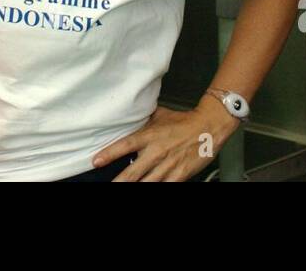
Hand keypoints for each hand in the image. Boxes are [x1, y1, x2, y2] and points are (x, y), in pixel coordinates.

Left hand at [91, 100, 237, 181]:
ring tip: (123, 189)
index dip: (109, 153)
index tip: (96, 161)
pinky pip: (165, 186)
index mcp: (149, 136)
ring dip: (135, 187)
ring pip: (147, 183)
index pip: (125, 145)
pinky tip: (149, 189)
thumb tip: (129, 115)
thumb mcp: (160, 115)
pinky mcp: (179, 175)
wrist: (209, 127)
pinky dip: (157, 188)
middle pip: (132, 172)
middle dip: (119, 181)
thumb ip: (143, 119)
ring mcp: (168, 166)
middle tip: (109, 185)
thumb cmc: (183, 121)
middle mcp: (156, 152)